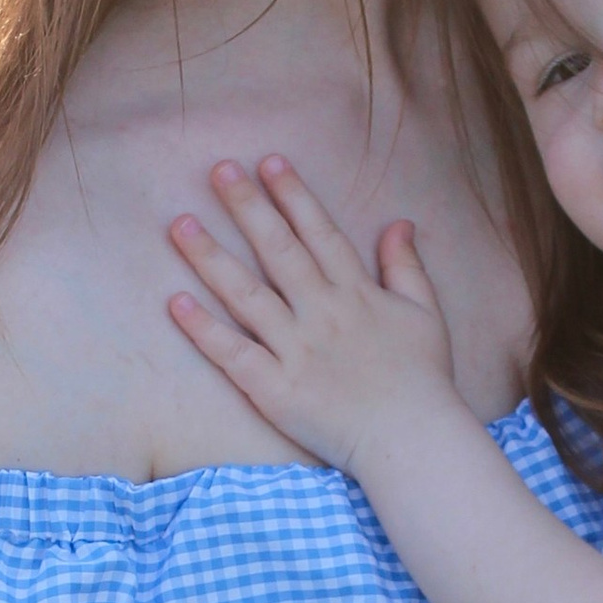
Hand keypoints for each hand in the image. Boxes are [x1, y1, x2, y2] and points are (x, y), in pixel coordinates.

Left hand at [168, 157, 463, 477]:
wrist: (412, 441)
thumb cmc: (423, 381)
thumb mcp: (425, 314)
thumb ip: (406, 267)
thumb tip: (399, 222)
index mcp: (356, 293)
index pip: (320, 233)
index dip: (293, 195)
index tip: (267, 161)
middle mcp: (323, 313)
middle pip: (278, 251)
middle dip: (247, 207)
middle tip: (218, 170)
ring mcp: (296, 350)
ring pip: (246, 294)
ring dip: (211, 257)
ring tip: (180, 224)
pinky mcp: (275, 389)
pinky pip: (233, 354)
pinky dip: (204, 329)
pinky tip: (176, 302)